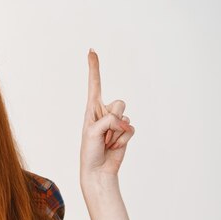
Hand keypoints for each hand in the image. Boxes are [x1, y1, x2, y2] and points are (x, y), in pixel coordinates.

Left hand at [80, 49, 134, 179]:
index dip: (94, 67)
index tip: (91, 50)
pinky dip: (123, 139)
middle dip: (112, 119)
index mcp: (91, 108)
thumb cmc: (89, 151)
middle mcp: (104, 112)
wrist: (98, 170)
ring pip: (125, 116)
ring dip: (116, 132)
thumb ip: (109, 120)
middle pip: (119, 103)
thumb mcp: (93, 132)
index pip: (95, 84)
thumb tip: (126, 122)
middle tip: (102, 134)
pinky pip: (131, 129)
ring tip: (106, 142)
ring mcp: (116, 122)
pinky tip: (114, 146)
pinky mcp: (125, 131)